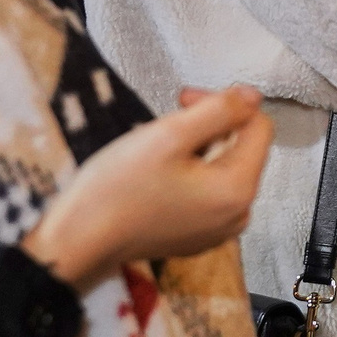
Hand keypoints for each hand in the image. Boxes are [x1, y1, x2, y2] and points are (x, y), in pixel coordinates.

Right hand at [23, 86, 270, 291]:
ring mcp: (218, 231)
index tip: (183, 99)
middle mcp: (238, 216)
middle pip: (242, 150)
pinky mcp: (197, 237)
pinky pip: (208, 194)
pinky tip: (158, 174)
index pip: (258, 128)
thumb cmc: (118, 188)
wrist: (77, 241)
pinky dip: (190, 174)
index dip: (226, 103)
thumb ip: (219, 110)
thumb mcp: (169, 135)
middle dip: (210, 125)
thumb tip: (253, 95)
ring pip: (223, 169)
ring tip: (158, 147)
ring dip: (198, 148)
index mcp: (238, 190)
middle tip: (166, 119)